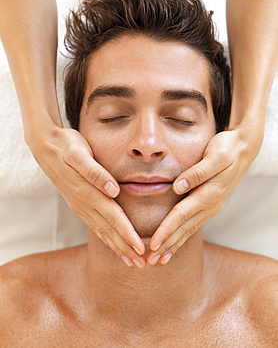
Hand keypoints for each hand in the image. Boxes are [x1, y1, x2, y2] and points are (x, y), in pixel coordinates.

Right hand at [29, 126, 145, 267]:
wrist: (45, 146)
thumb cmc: (66, 147)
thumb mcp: (79, 153)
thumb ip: (95, 173)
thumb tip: (114, 190)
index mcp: (87, 193)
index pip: (113, 217)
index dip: (127, 234)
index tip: (140, 249)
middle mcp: (84, 204)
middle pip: (108, 230)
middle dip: (125, 249)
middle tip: (141, 265)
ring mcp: (80, 206)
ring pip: (102, 232)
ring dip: (117, 248)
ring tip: (131, 262)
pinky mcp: (79, 205)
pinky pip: (95, 226)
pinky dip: (107, 238)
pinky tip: (114, 245)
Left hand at [147, 128, 262, 264]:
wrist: (243, 150)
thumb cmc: (226, 149)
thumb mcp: (215, 156)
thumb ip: (197, 173)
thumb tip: (177, 187)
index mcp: (209, 194)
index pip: (181, 215)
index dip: (166, 230)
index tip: (153, 244)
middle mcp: (210, 205)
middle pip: (184, 229)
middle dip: (167, 246)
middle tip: (150, 262)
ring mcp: (212, 208)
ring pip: (189, 231)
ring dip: (174, 246)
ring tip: (159, 260)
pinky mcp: (210, 206)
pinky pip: (194, 226)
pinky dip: (183, 237)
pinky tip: (175, 245)